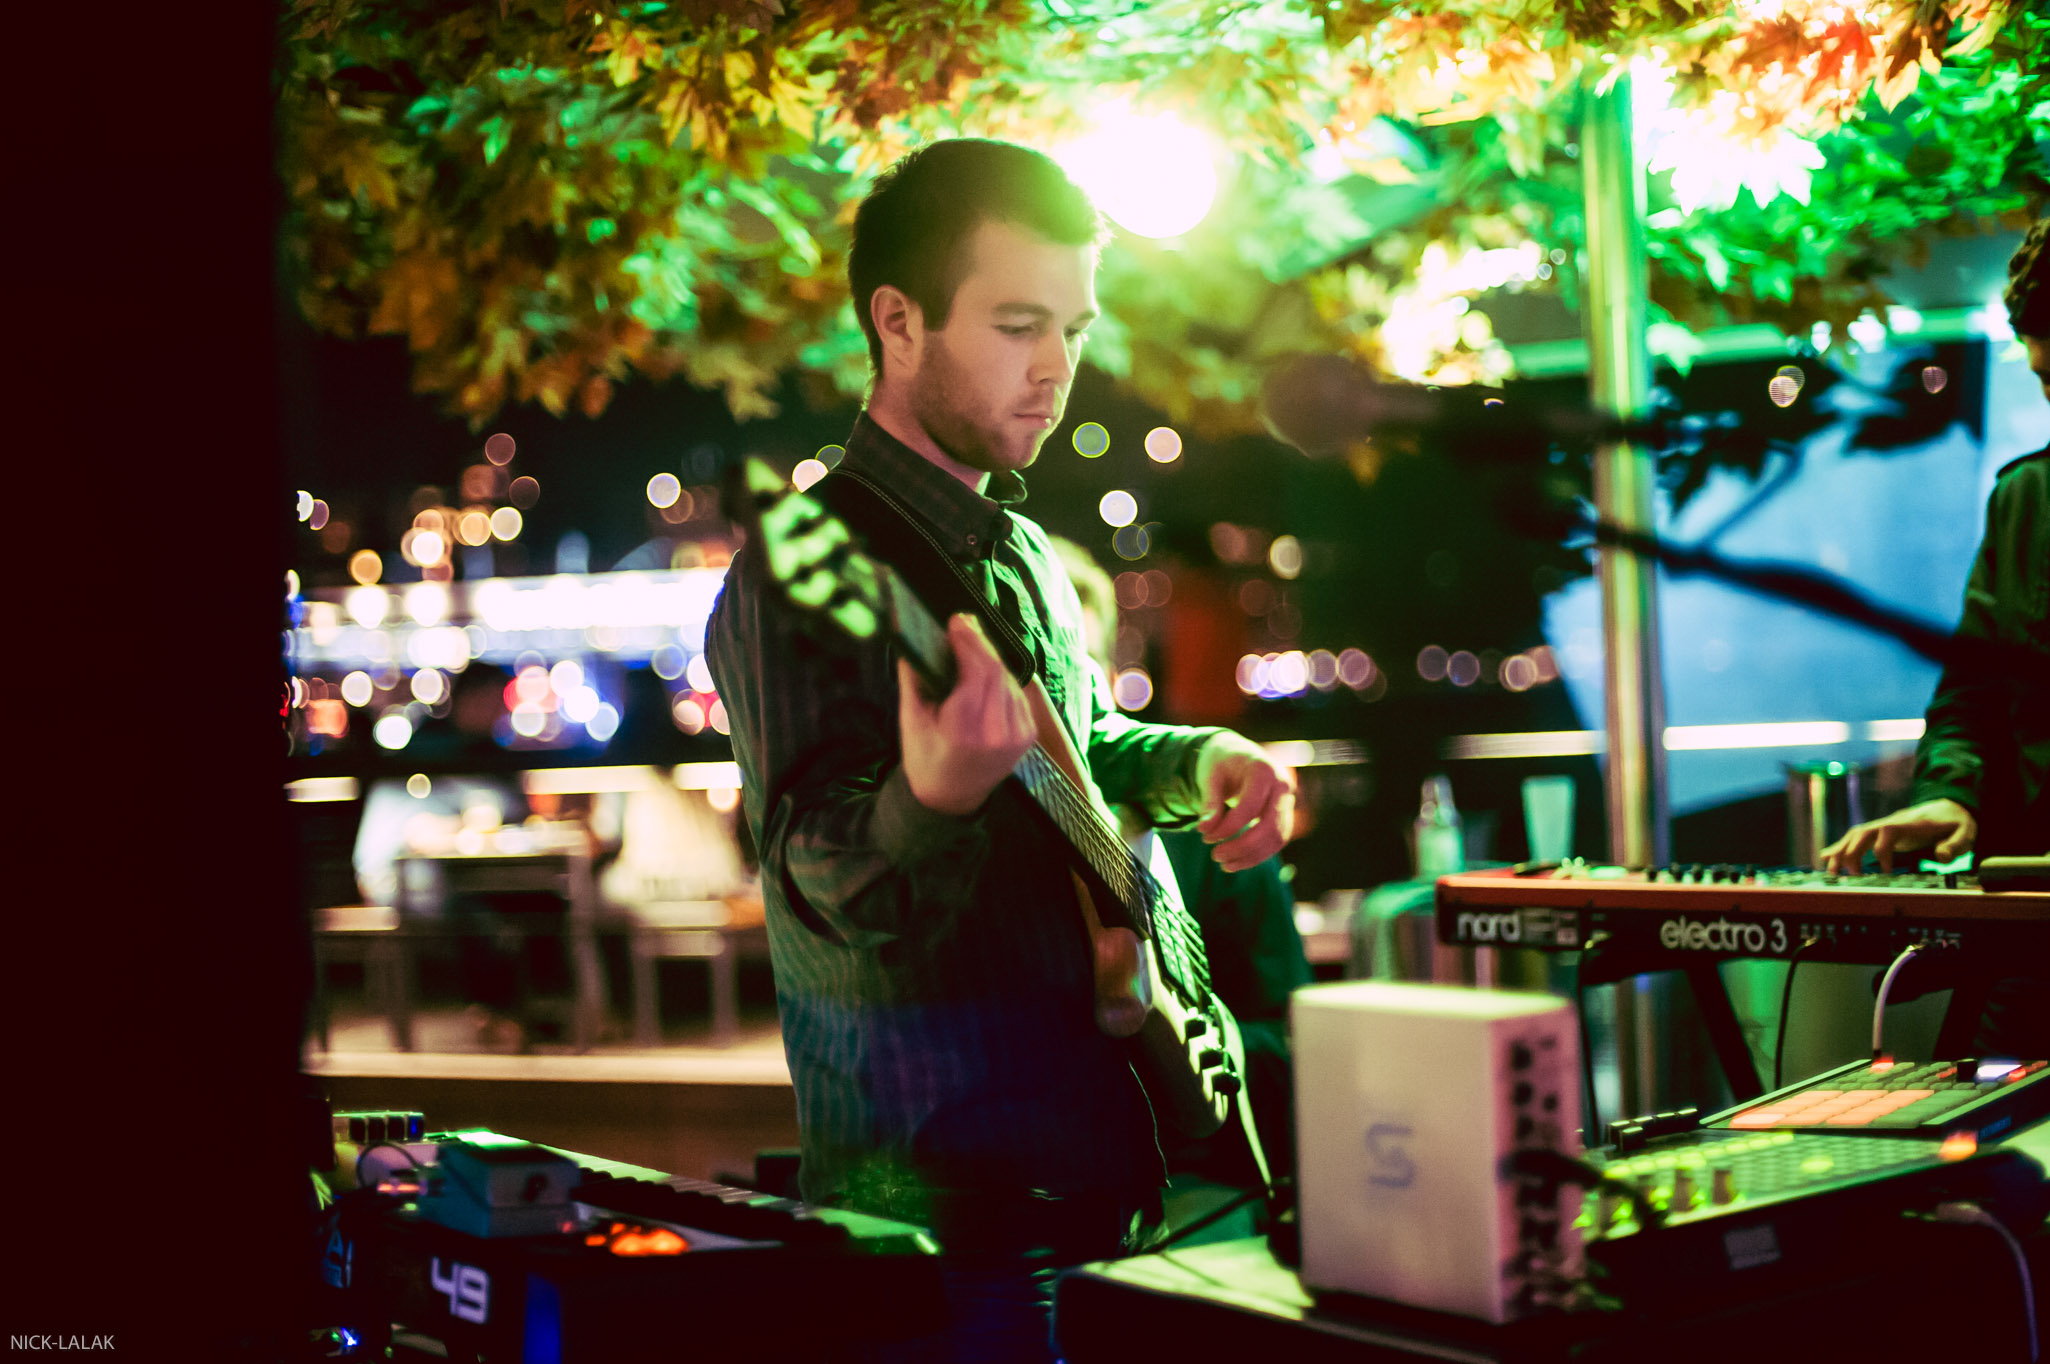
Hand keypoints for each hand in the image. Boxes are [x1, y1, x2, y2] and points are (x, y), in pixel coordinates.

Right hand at [898, 614, 1034, 815]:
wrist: (951, 798)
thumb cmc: (926, 760)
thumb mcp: (911, 721)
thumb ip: (914, 679)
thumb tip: (913, 642)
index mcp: (965, 731)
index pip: (977, 671)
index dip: (969, 640)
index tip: (956, 621)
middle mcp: (997, 733)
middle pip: (996, 670)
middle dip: (979, 643)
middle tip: (962, 624)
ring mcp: (1017, 735)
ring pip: (1008, 679)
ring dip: (990, 659)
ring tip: (970, 646)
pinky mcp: (1027, 735)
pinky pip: (1016, 693)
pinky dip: (1001, 678)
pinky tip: (985, 673)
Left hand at [1193, 733, 1294, 872]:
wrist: (1237, 753)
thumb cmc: (1221, 762)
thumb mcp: (1209, 776)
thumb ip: (1209, 802)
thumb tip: (1204, 831)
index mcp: (1263, 770)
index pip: (1250, 807)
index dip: (1228, 827)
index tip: (1205, 836)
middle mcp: (1282, 785)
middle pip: (1270, 826)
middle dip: (1243, 847)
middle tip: (1215, 856)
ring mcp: (1287, 801)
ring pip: (1278, 838)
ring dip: (1252, 856)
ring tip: (1224, 865)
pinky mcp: (1285, 815)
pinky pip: (1277, 841)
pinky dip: (1258, 855)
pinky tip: (1236, 862)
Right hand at [1820, 798, 1975, 873]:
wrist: (1948, 806)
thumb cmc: (1956, 822)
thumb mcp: (1965, 832)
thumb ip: (1955, 845)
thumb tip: (1941, 857)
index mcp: (1910, 824)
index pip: (1887, 831)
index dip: (1882, 851)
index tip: (1887, 872)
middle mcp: (1891, 822)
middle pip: (1863, 832)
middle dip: (1851, 853)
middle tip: (1851, 877)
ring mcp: (1883, 826)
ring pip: (1855, 835)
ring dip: (1841, 851)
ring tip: (1831, 872)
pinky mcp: (1880, 832)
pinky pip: (1856, 838)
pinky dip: (1840, 847)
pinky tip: (1827, 858)